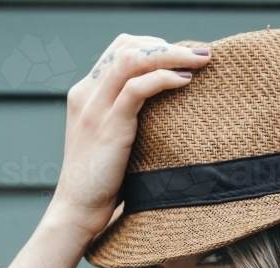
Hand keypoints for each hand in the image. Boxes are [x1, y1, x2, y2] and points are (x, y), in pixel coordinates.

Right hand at [45, 34, 210, 245]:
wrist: (78, 210)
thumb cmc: (101, 181)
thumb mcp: (110, 140)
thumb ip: (126, 118)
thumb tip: (164, 110)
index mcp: (86, 93)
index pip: (120, 50)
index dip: (155, 45)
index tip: (184, 56)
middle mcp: (87, 94)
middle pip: (127, 46)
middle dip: (167, 44)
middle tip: (201, 52)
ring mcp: (95, 108)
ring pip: (133, 60)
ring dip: (171, 54)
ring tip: (201, 60)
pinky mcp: (108, 126)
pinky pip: (137, 88)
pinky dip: (164, 78)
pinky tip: (186, 81)